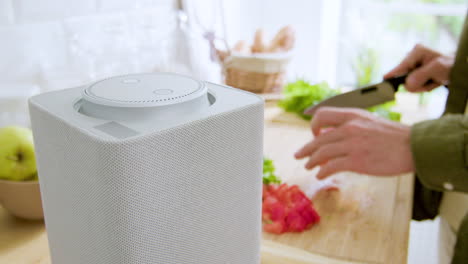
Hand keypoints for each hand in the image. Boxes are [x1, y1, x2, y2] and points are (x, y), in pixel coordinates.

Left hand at [294, 107, 413, 178]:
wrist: (413, 146)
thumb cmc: (393, 136)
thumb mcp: (369, 121)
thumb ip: (349, 124)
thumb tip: (329, 133)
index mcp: (352, 115)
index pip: (322, 114)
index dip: (313, 125)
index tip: (314, 135)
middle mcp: (349, 127)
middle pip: (318, 138)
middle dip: (306, 149)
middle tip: (298, 156)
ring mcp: (352, 144)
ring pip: (322, 153)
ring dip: (311, 161)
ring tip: (308, 166)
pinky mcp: (357, 161)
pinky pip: (331, 167)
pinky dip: (323, 172)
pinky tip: (321, 175)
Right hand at [384, 44, 453, 91]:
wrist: (456, 68)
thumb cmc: (450, 65)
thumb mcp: (438, 69)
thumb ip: (421, 75)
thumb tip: (407, 84)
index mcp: (417, 52)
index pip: (401, 66)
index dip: (392, 74)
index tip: (383, 79)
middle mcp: (412, 57)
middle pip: (404, 77)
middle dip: (417, 84)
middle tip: (432, 82)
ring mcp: (411, 65)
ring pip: (408, 83)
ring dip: (421, 86)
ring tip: (433, 81)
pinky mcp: (412, 72)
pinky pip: (412, 85)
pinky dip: (422, 87)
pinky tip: (430, 82)